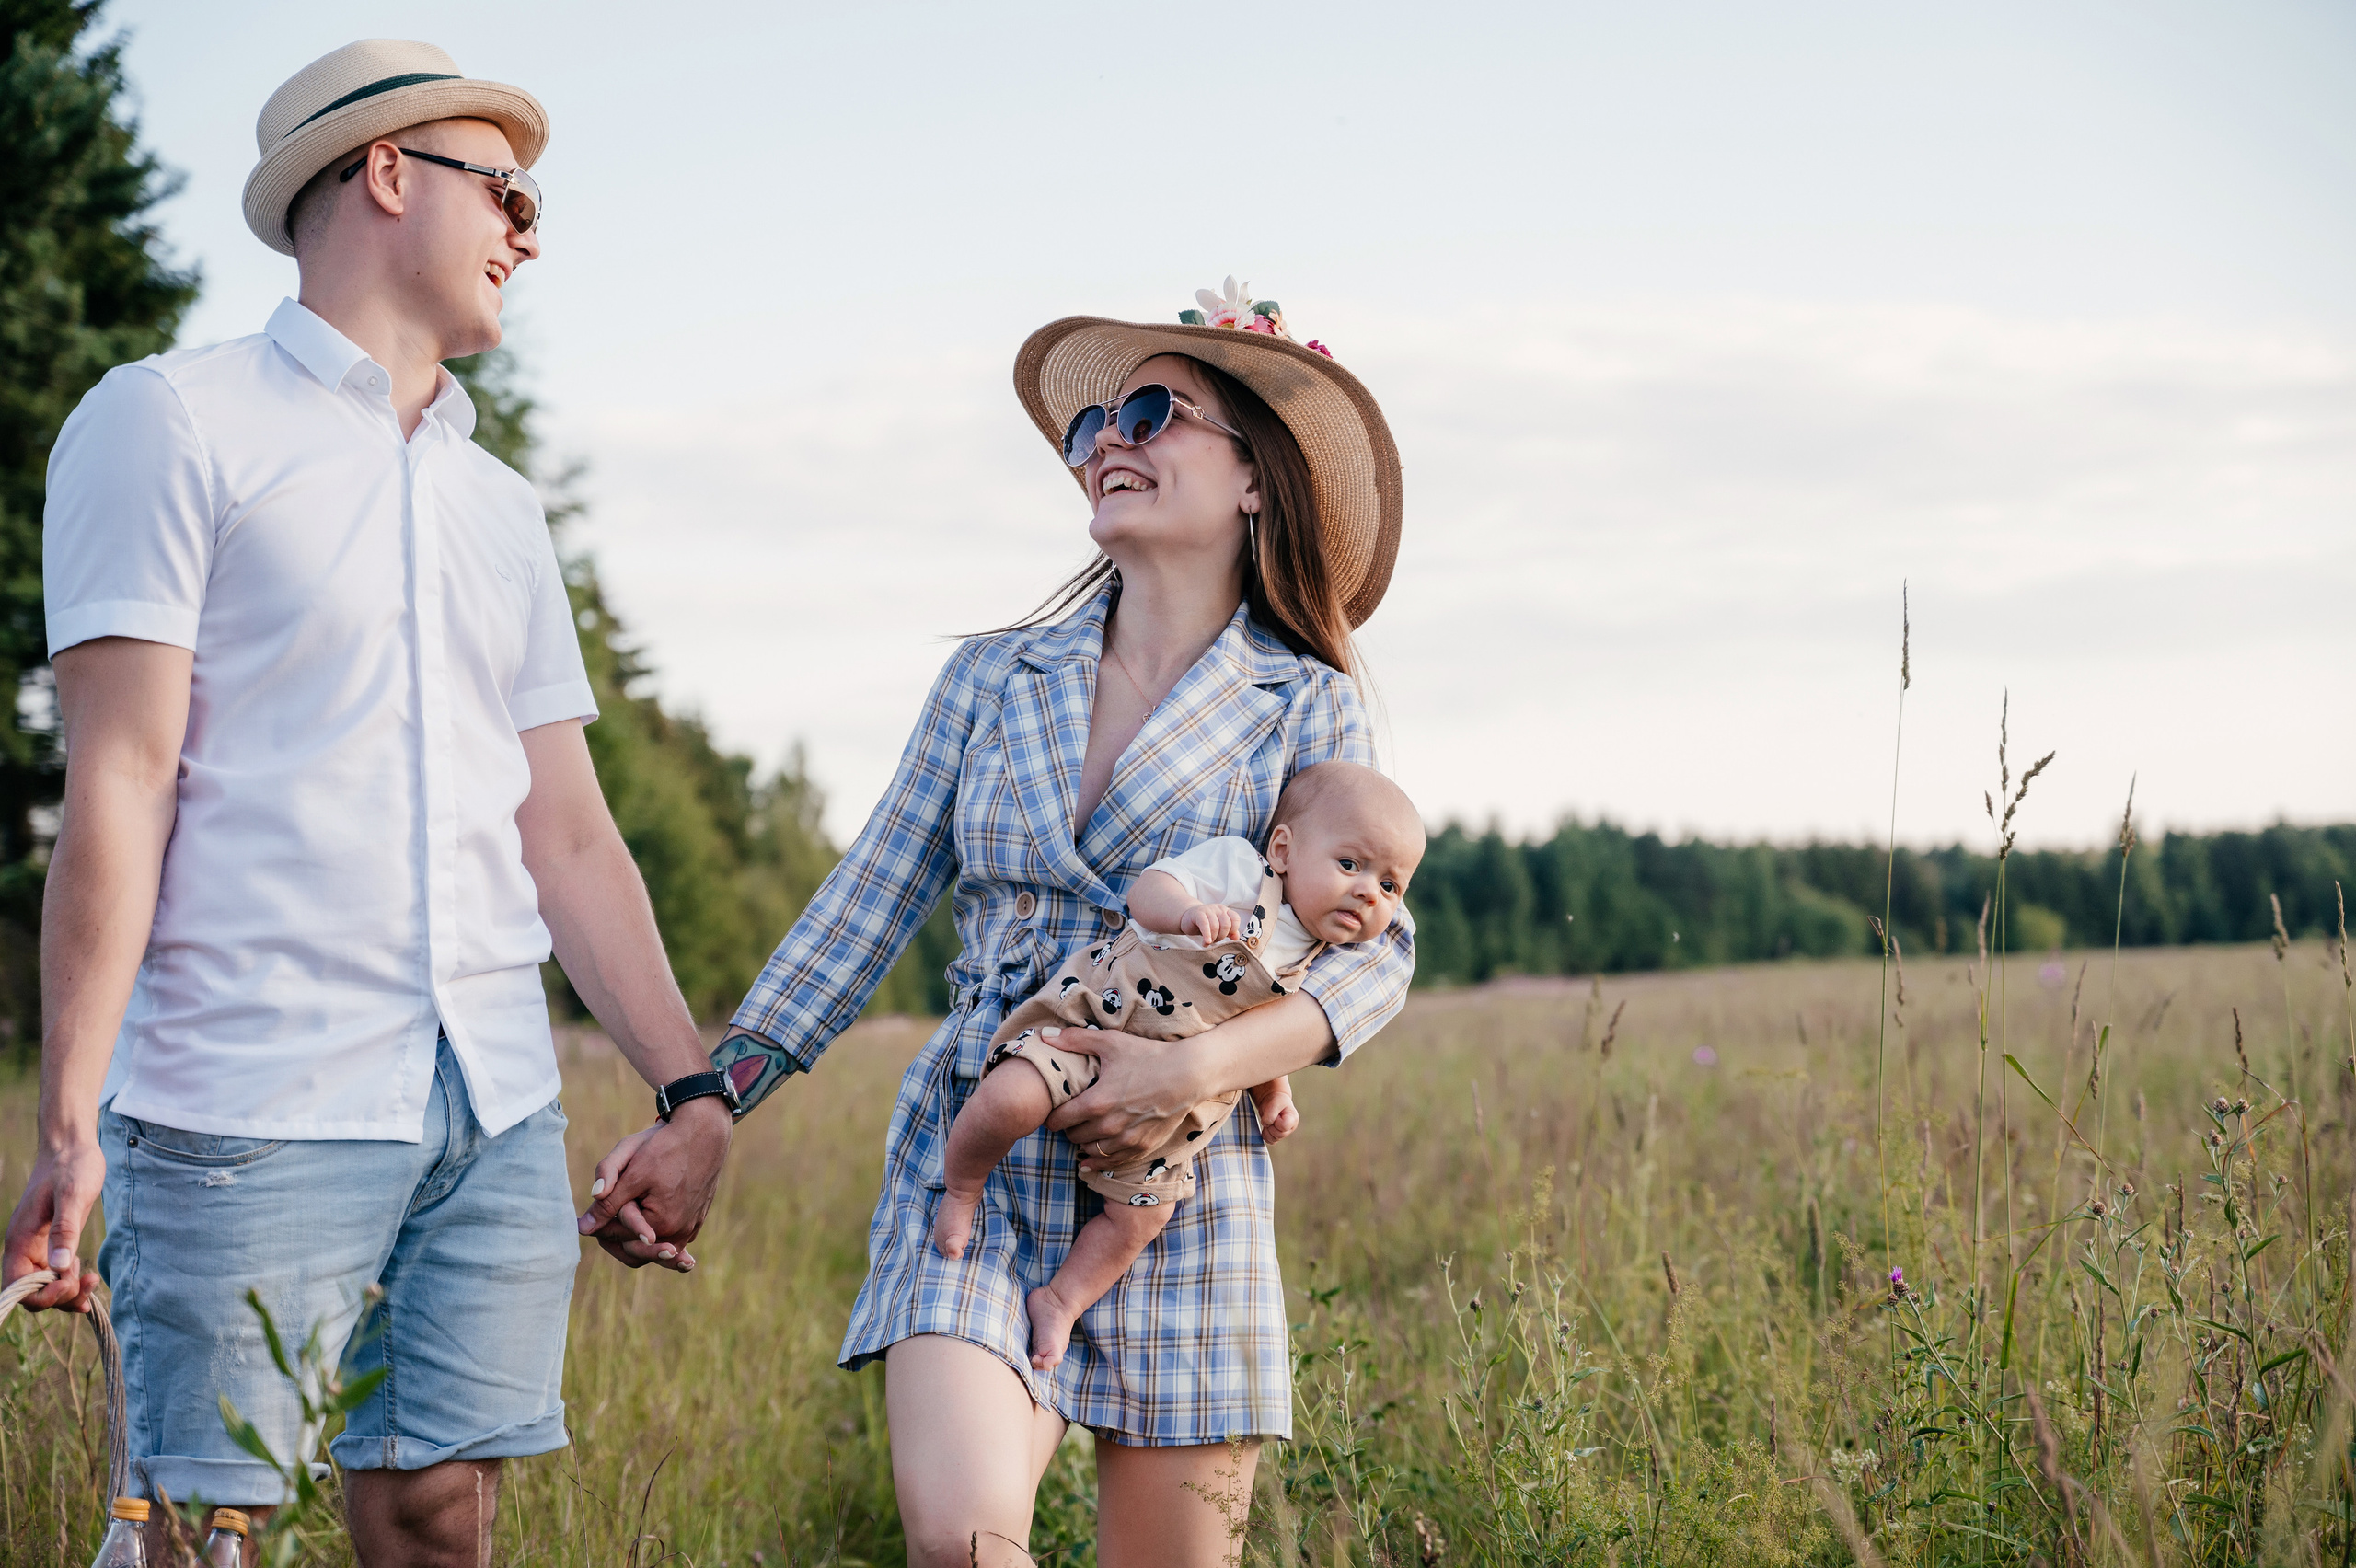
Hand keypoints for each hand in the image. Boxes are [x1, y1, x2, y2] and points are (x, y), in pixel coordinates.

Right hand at [4, 1139, 106, 1311]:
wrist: (73, 1146)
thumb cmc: (72, 1165)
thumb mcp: (73, 1195)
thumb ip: (65, 1230)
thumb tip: (60, 1268)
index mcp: (20, 1240)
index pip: (17, 1287)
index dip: (40, 1295)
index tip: (69, 1282)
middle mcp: (25, 1248)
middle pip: (32, 1293)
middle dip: (59, 1296)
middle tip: (89, 1282)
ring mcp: (39, 1247)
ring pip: (46, 1286)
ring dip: (68, 1292)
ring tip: (94, 1281)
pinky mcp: (54, 1242)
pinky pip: (56, 1274)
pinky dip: (70, 1282)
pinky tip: (89, 1278)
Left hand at [576, 1098, 731, 1271]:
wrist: (704, 1131)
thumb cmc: (665, 1146)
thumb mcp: (631, 1170)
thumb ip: (607, 1201)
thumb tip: (583, 1228)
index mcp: (661, 1223)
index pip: (617, 1236)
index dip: (599, 1225)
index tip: (586, 1216)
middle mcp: (680, 1232)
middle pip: (637, 1251)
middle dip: (617, 1237)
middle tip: (601, 1221)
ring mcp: (691, 1227)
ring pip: (656, 1247)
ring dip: (638, 1240)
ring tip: (622, 1225)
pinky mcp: (697, 1220)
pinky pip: (672, 1238)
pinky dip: (658, 1235)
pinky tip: (647, 1224)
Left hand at [1044, 1029, 1211, 1171]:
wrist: (1188, 1074)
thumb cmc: (1148, 1056)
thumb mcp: (1111, 1042)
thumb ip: (1075, 1040)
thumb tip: (1045, 1035)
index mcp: (1096, 1102)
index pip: (1059, 1120)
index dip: (1051, 1115)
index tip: (1053, 1109)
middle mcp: (1109, 1127)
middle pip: (1072, 1137)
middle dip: (1068, 1127)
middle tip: (1070, 1117)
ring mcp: (1126, 1140)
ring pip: (1090, 1151)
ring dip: (1084, 1142)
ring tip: (1085, 1130)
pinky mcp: (1142, 1147)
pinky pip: (1112, 1162)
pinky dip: (1100, 1159)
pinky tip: (1093, 1157)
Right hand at [1181, 903, 1242, 943]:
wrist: (1187, 918)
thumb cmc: (1205, 924)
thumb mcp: (1218, 928)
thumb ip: (1229, 932)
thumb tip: (1236, 937)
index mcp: (1225, 911)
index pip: (1235, 919)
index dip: (1232, 930)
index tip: (1226, 937)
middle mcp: (1218, 909)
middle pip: (1226, 925)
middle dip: (1221, 936)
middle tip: (1215, 941)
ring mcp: (1208, 910)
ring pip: (1215, 926)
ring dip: (1213, 938)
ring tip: (1208, 942)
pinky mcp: (1198, 914)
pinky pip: (1205, 925)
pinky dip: (1207, 935)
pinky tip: (1206, 942)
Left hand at [1252, 1076, 1299, 1142]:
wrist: (1272, 1100)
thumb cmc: (1276, 1101)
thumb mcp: (1274, 1103)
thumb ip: (1270, 1114)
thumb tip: (1266, 1125)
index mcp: (1293, 1119)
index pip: (1284, 1126)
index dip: (1276, 1121)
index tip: (1276, 1115)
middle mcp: (1290, 1128)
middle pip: (1279, 1135)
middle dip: (1271, 1126)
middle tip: (1270, 1117)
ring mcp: (1284, 1133)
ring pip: (1274, 1139)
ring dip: (1267, 1130)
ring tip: (1269, 1121)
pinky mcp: (1277, 1136)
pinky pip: (1269, 1141)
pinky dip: (1265, 1134)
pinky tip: (1267, 1126)